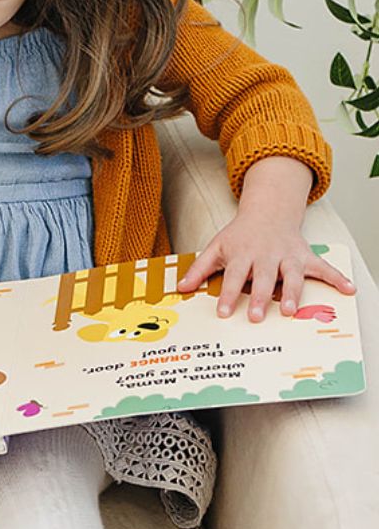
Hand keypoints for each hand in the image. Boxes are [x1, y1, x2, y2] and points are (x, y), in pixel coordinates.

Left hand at [177, 157, 353, 320]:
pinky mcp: (305, 257)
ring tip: (290, 311)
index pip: (232, 277)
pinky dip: (337, 278)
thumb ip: (199, 269)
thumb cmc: (240, 235)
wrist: (267, 212)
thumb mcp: (216, 247)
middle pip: (262, 278)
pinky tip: (348, 290)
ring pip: (291, 276)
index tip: (222, 313)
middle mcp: (265, 255)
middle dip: (259, 297)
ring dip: (292, 293)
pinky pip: (324, 268)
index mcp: (242, 254)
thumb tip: (180, 288)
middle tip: (256, 317)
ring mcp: (287, 256)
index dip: (226, 294)